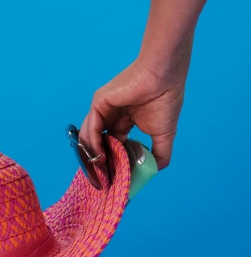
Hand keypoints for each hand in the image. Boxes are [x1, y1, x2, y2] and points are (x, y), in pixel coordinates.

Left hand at [80, 41, 191, 170]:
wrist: (163, 77)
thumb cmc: (165, 100)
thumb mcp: (164, 135)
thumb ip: (159, 154)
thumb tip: (154, 170)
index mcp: (125, 121)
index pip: (114, 145)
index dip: (113, 161)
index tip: (114, 178)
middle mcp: (112, 116)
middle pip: (99, 142)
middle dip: (100, 161)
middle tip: (102, 179)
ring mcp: (104, 109)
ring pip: (91, 136)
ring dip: (93, 155)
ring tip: (99, 170)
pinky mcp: (99, 103)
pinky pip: (91, 126)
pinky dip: (92, 143)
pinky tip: (98, 156)